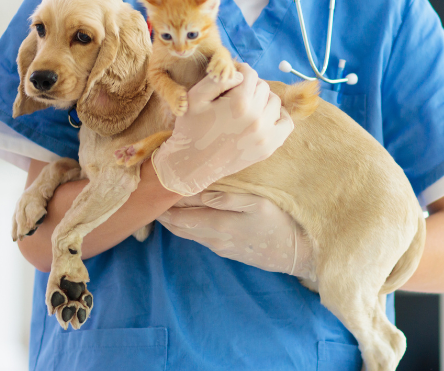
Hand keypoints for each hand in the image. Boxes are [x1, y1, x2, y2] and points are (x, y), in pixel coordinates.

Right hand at [152, 63, 293, 195]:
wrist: (192, 165)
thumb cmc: (190, 128)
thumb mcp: (195, 97)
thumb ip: (218, 79)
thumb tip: (240, 72)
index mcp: (239, 103)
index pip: (250, 74)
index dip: (240, 71)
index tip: (232, 78)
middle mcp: (256, 118)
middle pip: (263, 87)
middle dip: (250, 86)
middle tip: (236, 93)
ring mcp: (265, 135)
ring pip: (275, 102)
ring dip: (263, 100)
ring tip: (248, 105)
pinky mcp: (268, 147)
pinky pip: (286, 123)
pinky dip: (278, 116)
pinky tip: (264, 116)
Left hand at [157, 192, 317, 281]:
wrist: (293, 253)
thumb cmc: (277, 223)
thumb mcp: (256, 204)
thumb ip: (226, 198)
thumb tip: (199, 193)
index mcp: (218, 224)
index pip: (182, 214)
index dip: (166, 203)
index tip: (154, 189)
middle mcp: (213, 238)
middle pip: (178, 226)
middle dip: (163, 214)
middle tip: (150, 198)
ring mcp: (218, 246)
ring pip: (186, 234)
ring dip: (172, 221)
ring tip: (162, 206)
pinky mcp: (224, 250)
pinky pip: (197, 238)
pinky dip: (185, 227)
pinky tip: (184, 218)